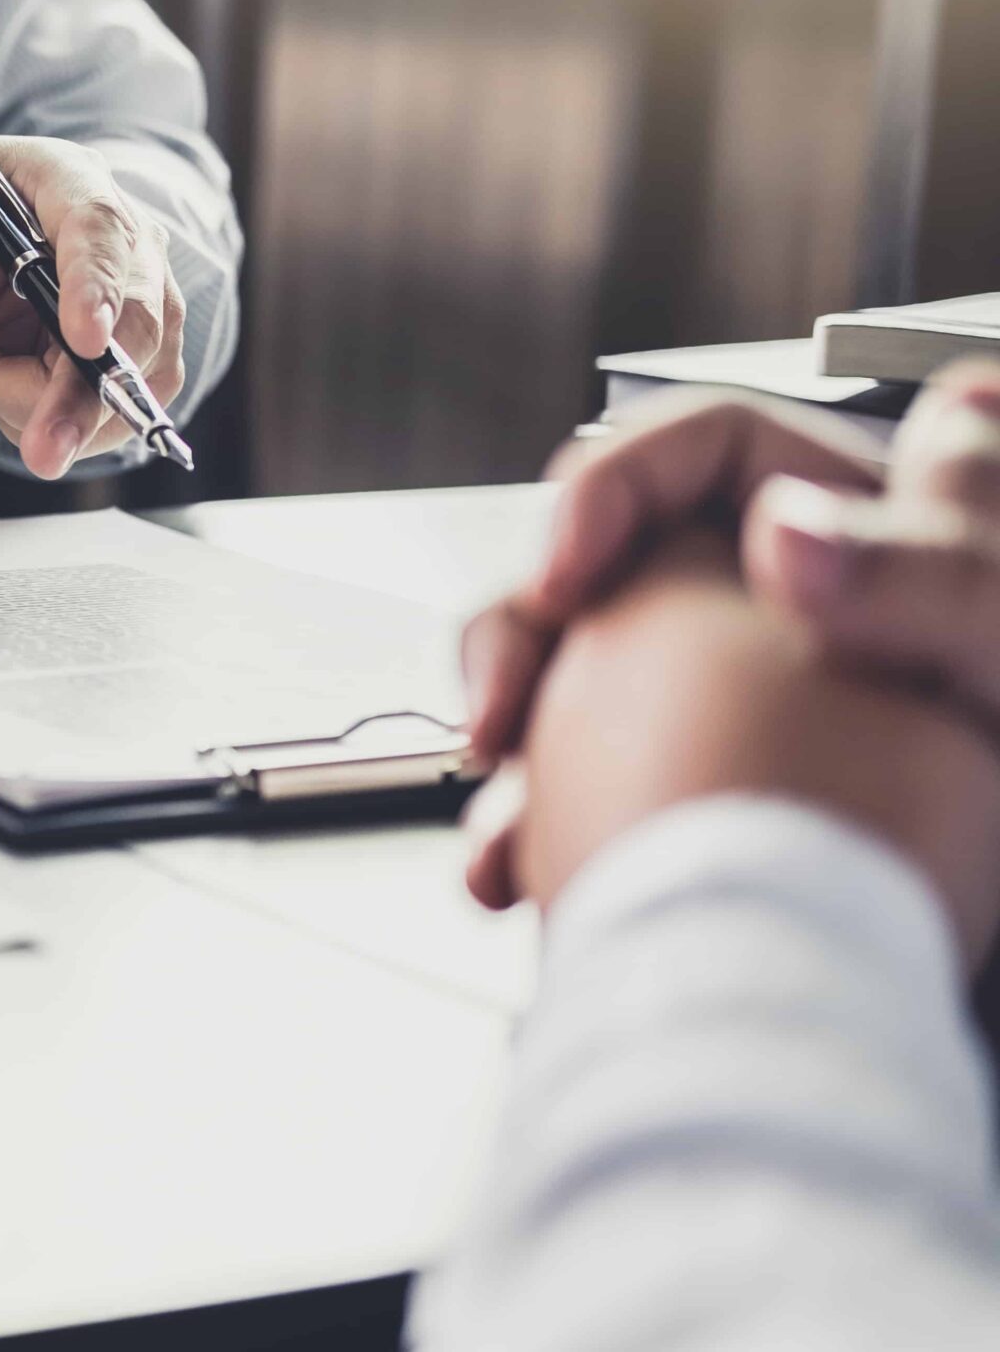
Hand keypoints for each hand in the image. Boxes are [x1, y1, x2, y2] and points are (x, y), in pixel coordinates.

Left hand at [0, 137, 184, 479]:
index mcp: (63, 178)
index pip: (98, 226)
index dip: (97, 285)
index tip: (86, 342)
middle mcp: (121, 234)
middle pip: (134, 321)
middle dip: (84, 395)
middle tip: (39, 451)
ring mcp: (139, 296)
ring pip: (129, 379)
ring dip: (42, 406)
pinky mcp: (137, 354)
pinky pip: (114, 411)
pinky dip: (49, 418)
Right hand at [460, 363, 999, 908]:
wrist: (922, 1003)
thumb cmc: (997, 834)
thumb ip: (928, 566)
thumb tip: (788, 528)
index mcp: (862, 545)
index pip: (707, 451)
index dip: (615, 490)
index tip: (566, 575)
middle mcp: (781, 617)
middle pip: (609, 562)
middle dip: (529, 631)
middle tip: (507, 705)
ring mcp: (724, 710)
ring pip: (569, 671)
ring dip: (511, 730)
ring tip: (502, 805)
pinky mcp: (682, 798)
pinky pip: (569, 777)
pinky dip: (526, 818)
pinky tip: (518, 864)